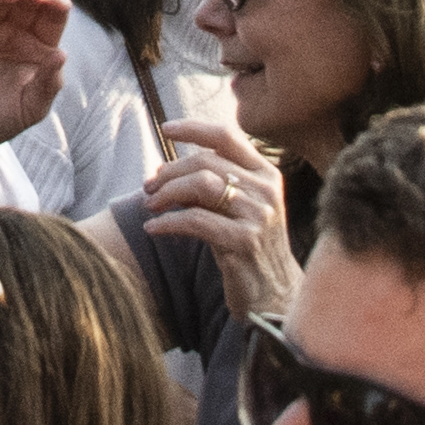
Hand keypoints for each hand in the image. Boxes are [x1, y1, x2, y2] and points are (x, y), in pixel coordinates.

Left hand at [139, 114, 298, 329]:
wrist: (276, 296)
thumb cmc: (249, 249)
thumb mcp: (241, 209)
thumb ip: (216, 184)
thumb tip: (166, 170)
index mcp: (267, 174)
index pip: (227, 136)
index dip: (193, 128)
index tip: (166, 129)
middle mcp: (266, 190)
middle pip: (206, 161)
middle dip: (170, 171)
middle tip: (148, 186)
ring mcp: (258, 215)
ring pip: (200, 185)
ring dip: (167, 193)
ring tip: (150, 205)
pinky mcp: (244, 242)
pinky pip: (195, 220)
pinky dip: (167, 222)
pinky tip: (153, 228)